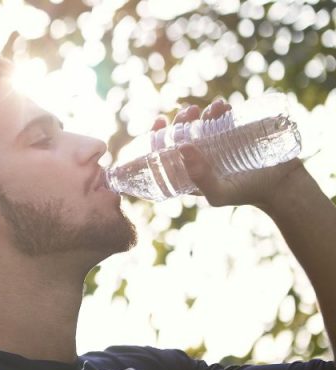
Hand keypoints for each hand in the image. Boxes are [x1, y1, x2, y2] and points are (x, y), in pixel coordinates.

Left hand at [152, 99, 308, 209]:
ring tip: (211, 108)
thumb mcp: (218, 193)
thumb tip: (181, 147)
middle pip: (182, 134)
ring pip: (202, 123)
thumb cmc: (245, 194)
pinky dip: (220, 110)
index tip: (159, 121)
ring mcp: (218, 144)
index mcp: (188, 171)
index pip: (165, 152)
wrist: (281, 186)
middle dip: (181, 120)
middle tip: (189, 112)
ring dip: (201, 112)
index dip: (157, 136)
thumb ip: (199, 177)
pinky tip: (222, 106)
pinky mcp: (236, 134)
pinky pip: (224, 118)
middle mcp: (200, 156)